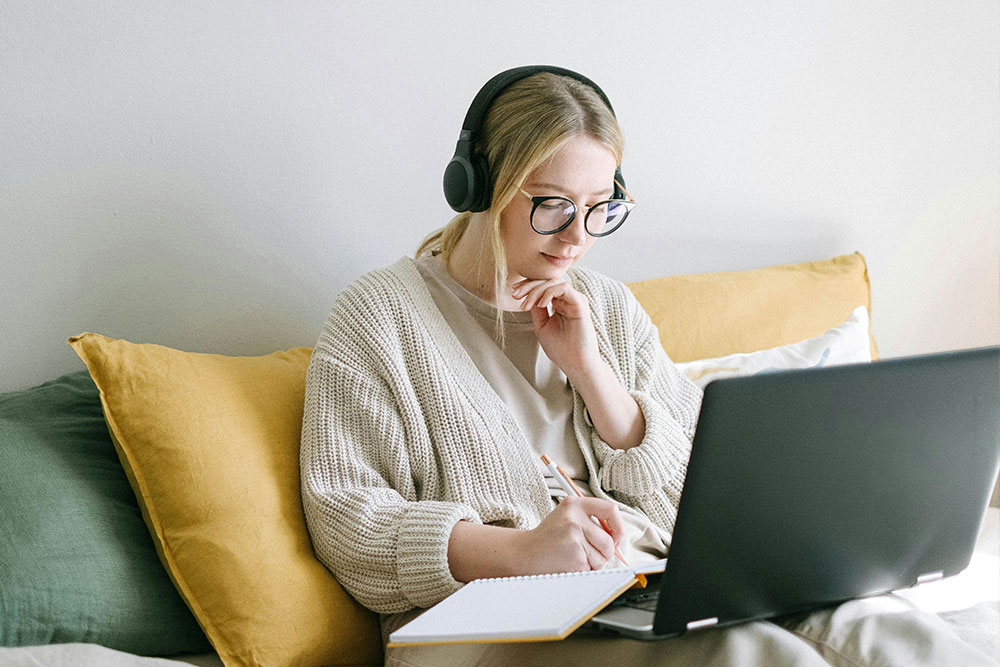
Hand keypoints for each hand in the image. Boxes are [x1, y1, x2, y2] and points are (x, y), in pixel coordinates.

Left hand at [511, 278, 600, 378]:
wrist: (575, 364)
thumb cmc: (561, 349)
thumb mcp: (542, 326)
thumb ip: (537, 310)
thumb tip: (528, 295)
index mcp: (560, 304)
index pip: (544, 287)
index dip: (528, 287)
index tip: (514, 294)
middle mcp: (568, 300)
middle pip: (547, 281)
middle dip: (528, 286)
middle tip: (516, 295)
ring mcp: (575, 300)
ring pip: (554, 282)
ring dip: (536, 290)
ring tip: (526, 304)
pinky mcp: (580, 303)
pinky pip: (563, 288)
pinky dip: (548, 293)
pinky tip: (541, 304)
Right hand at [511, 496, 625, 574]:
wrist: (525, 554)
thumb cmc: (548, 538)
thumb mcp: (567, 518)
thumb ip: (591, 522)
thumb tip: (618, 537)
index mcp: (574, 504)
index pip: (610, 509)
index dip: (618, 526)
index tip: (615, 536)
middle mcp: (574, 518)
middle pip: (609, 540)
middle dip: (604, 552)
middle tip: (587, 553)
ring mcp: (574, 537)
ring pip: (603, 557)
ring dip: (593, 563)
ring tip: (574, 557)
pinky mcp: (574, 556)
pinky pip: (592, 568)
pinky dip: (584, 570)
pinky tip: (568, 563)